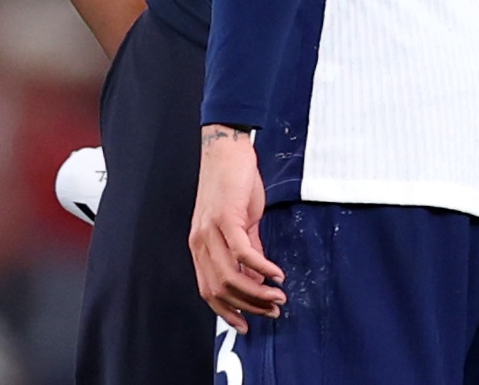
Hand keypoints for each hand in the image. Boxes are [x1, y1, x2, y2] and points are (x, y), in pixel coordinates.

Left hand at [189, 126, 282, 331]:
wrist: (227, 152)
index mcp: (200, 247)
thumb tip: (257, 280)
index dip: (227, 312)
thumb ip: (247, 252)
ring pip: (231, 276)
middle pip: (221, 289)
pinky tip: (276, 274)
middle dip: (249, 306)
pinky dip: (262, 268)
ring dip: (258, 293)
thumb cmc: (232, 186)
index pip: (208, 290)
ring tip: (278, 297)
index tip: (247, 325)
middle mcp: (200, 242)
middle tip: (274, 310)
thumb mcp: (239, 225)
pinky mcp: (226, 218)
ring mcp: (210, 231)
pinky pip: (243, 253)